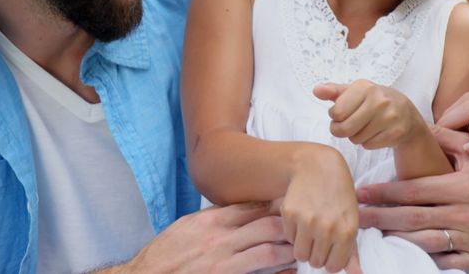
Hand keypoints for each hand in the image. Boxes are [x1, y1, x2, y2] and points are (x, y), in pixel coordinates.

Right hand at [117, 201, 293, 273]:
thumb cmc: (165, 255)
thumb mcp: (187, 227)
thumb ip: (213, 217)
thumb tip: (238, 208)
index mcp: (210, 222)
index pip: (252, 207)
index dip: (275, 205)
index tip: (291, 202)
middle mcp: (219, 240)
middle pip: (268, 225)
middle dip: (289, 225)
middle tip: (303, 225)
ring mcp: (224, 264)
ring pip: (269, 252)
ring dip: (289, 250)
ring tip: (300, 249)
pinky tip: (289, 272)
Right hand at [281, 147, 359, 271]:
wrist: (317, 166)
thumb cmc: (339, 194)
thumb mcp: (351, 219)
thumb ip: (352, 251)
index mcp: (347, 231)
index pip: (334, 267)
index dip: (331, 260)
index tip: (330, 250)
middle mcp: (327, 228)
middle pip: (315, 262)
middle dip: (316, 254)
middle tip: (319, 237)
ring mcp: (307, 221)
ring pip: (300, 254)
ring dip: (303, 246)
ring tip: (309, 230)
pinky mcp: (290, 214)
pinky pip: (288, 238)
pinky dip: (293, 232)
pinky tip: (301, 217)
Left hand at [314, 79, 425, 148]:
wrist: (407, 113)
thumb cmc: (374, 101)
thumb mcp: (355, 92)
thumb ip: (334, 91)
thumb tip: (316, 90)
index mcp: (365, 87)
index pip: (336, 112)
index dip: (335, 116)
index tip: (342, 113)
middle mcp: (379, 100)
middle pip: (345, 128)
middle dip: (342, 130)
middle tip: (347, 125)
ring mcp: (389, 117)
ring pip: (356, 139)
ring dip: (356, 136)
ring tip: (365, 127)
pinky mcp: (396, 132)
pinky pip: (369, 145)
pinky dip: (368, 142)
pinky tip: (376, 133)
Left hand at [355, 126, 468, 269]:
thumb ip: (449, 139)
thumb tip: (421, 125)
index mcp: (464, 186)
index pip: (416, 190)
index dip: (386, 192)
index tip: (364, 191)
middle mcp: (466, 214)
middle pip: (413, 218)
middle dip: (380, 217)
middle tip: (356, 215)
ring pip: (424, 240)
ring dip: (396, 238)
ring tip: (373, 233)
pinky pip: (444, 260)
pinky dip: (423, 257)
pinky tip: (403, 252)